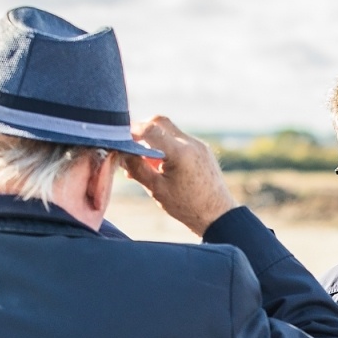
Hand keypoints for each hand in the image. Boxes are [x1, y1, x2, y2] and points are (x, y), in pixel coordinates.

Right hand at [122, 115, 237, 235]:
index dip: (131, 132)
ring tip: (143, 163)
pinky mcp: (203, 150)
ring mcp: (199, 145)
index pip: (150, 129)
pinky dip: (166, 147)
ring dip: (154, 141)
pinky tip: (159, 165)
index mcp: (180, 152)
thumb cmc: (187, 206)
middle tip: (130, 148)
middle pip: (160, 122)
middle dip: (142, 131)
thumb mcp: (157, 189)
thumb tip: (121, 153)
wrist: (217, 215)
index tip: (120, 140)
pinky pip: (180, 140)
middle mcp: (191, 143)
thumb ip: (137, 168)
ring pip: (169, 131)